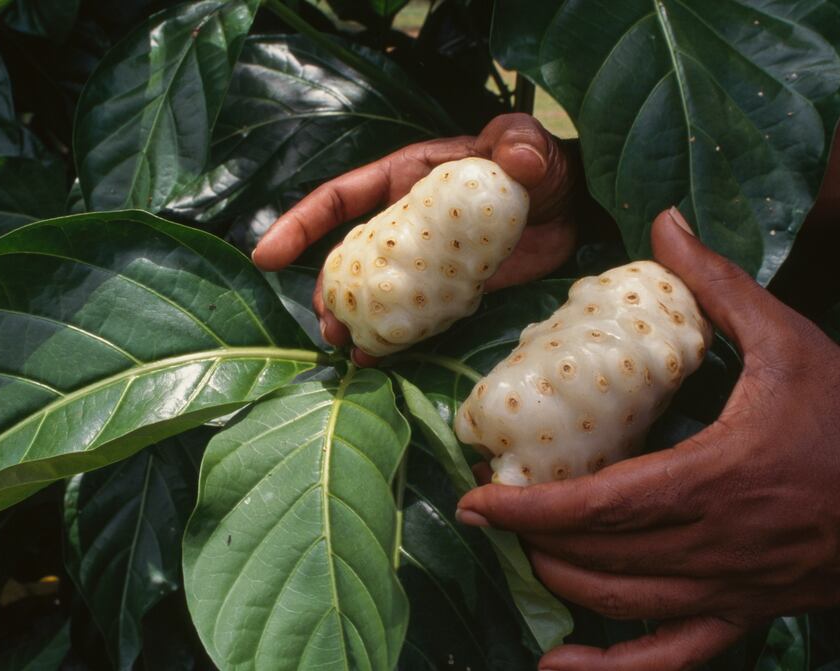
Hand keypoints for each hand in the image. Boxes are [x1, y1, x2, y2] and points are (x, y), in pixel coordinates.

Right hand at [252, 114, 585, 365]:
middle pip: (347, 257)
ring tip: (345, 346)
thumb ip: (519, 142)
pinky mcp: (449, 292)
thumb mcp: (526, 143)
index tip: (267, 255)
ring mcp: (424, 261)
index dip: (300, 224)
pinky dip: (393, 337)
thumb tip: (517, 157)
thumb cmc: (540, 165)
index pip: (341, 199)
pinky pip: (411, 317)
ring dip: (354, 319)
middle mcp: (405, 223)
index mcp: (406, 181)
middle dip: (327, 289)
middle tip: (325, 324)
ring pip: (373, 293)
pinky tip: (380, 359)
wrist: (572, 209)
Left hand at [455, 208, 839, 670]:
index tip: (475, 495)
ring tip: (520, 551)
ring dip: (558, 583)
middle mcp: (714, 547)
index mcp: (715, 479)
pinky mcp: (746, 615)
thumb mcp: (791, 340)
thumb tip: (664, 223)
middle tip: (486, 509)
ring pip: (620, 605)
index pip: (597, 505)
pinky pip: (669, 659)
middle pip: (596, 558)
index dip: (526, 507)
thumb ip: (719, 284)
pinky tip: (561, 668)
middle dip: (529, 538)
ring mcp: (729, 590)